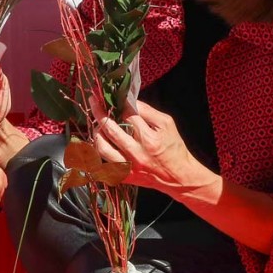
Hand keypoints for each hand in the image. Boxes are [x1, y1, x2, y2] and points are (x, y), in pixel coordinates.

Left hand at [92, 98, 206, 193]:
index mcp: (148, 138)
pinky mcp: (124, 176)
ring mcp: (128, 167)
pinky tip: (99, 142)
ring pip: (102, 148)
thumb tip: (130, 101)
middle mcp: (136, 153)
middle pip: (110, 129)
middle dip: (99, 112)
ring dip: (96, 133)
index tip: (109, 95)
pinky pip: (103, 165)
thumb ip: (148, 111)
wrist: (178, 177)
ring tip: (96, 124)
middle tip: (94, 101)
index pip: (127, 115)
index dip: (117, 103)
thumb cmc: (174, 148)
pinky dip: (97, 153)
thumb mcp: (167, 124)